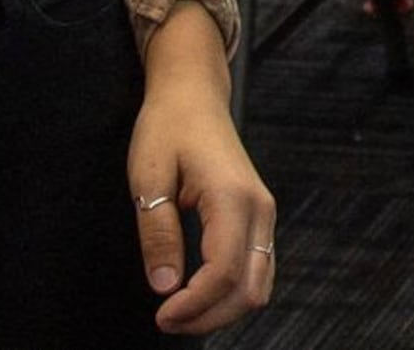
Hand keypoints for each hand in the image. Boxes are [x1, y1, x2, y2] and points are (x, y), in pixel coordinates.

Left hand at [131, 8, 273, 332]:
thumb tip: (164, 286)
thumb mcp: (148, 176)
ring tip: (180, 312)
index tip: (161, 315)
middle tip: (167, 320)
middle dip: (210, 317)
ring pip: (259, 285)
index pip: (223, 272)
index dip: (194, 305)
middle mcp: (259, 209)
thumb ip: (157, 232)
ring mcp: (264, 214)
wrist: (193, 93)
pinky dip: (232, 292)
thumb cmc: (169, 125)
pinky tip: (200, 293)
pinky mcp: (259, 217)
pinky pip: (257, 269)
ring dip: (222, 309)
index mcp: (232, 197)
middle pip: (250, 290)